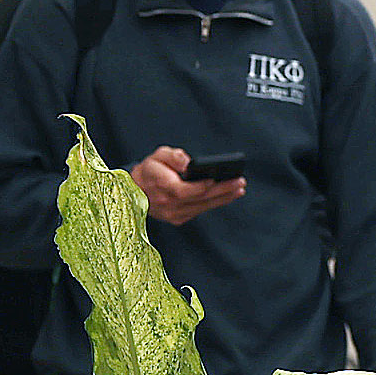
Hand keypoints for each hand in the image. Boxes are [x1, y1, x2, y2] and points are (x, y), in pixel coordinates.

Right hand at [130, 149, 245, 226]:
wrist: (135, 190)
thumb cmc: (150, 170)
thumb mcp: (158, 155)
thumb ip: (173, 156)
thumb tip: (189, 164)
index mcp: (162, 187)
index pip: (186, 190)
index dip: (204, 185)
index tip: (218, 178)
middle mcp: (168, 204)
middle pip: (201, 199)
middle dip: (223, 190)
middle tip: (240, 183)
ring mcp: (173, 214)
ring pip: (203, 207)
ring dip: (223, 198)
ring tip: (239, 190)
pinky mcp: (177, 219)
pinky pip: (199, 211)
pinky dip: (213, 203)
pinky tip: (226, 196)